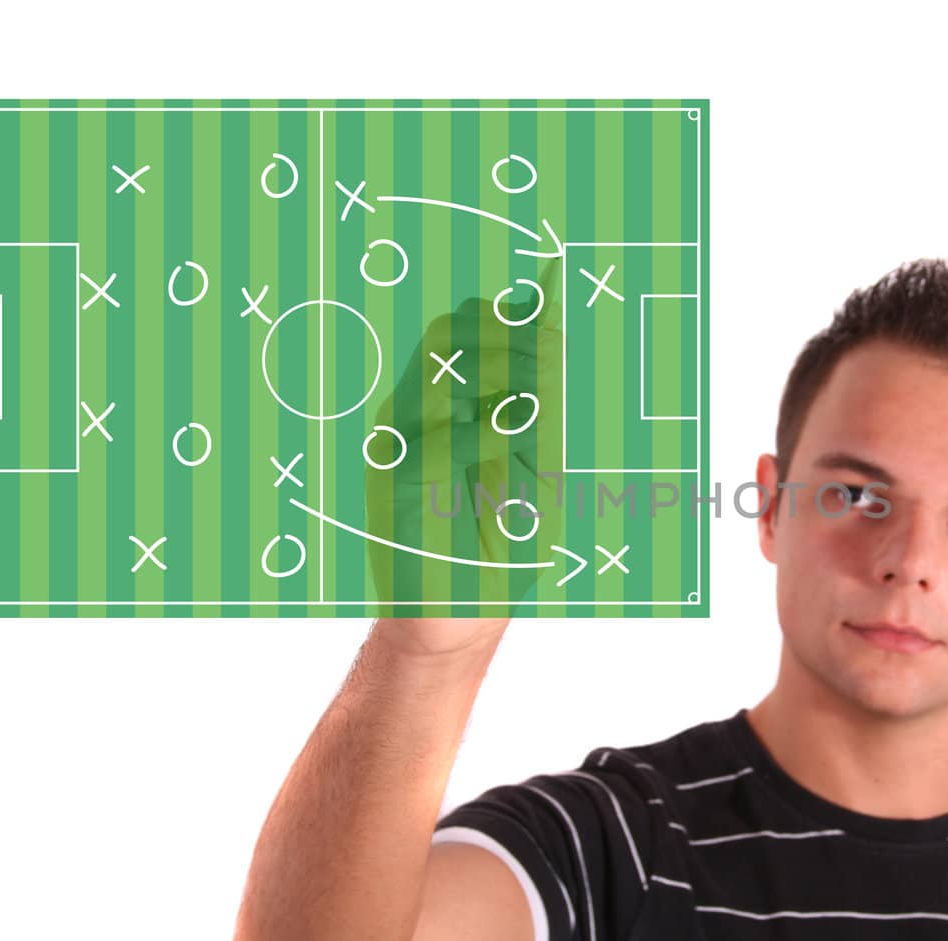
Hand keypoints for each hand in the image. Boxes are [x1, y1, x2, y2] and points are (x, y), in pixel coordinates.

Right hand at [363, 259, 563, 615]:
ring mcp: (403, 441)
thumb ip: (536, 403)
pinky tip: (507, 444)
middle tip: (547, 364)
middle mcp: (423, 411)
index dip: (513, 318)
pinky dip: (481, 435)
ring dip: (498, 376)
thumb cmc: (501, 544)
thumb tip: (545, 327)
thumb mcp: (536, 464)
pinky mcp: (393, 479)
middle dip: (508, 339)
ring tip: (532, 410)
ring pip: (441, 370)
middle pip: (451, 332)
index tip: (554, 325)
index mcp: (455, 402)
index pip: (472, 327)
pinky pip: (435, 439)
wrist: (464, 615)